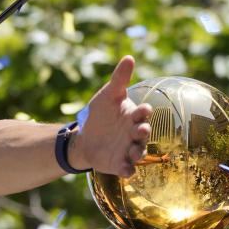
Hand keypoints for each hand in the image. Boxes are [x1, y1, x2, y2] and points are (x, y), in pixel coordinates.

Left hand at [68, 55, 152, 177]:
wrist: (85, 136)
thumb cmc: (101, 114)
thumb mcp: (107, 95)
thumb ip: (119, 79)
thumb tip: (129, 57)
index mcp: (133, 116)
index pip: (142, 113)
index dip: (143, 112)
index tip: (143, 110)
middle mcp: (134, 133)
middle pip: (143, 133)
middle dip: (143, 132)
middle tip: (141, 130)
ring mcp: (128, 149)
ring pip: (138, 152)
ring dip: (137, 153)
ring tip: (132, 153)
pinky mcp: (119, 163)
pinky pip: (127, 169)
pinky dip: (128, 170)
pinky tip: (125, 171)